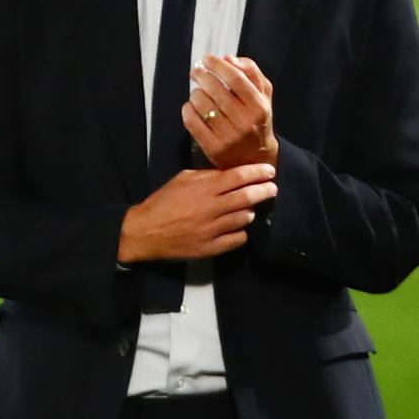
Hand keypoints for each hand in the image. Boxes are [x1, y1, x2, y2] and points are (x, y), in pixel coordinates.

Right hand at [117, 164, 277, 263]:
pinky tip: (237, 227)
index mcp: (203, 189)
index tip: (269, 171)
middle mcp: (211, 208)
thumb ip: (206, 176)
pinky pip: (238, 239)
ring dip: (250, 211)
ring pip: (244, 218)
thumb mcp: (181, 180)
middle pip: (246, 197)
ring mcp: (212, 230)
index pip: (237, 177)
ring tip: (250, 208)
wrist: (145, 232)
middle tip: (272, 188)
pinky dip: (241, 231)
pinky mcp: (211, 248)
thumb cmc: (162, 202)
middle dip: (264, 191)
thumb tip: (228, 174)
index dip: (257, 172)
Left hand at [183, 55, 278, 169]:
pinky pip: (192, 122)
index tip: (206, 59)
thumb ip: (251, 72)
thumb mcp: (264, 95)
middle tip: (196, 72)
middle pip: (216, 89)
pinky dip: (187, 110)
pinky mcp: (213, 148)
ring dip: (195, 93)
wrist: (256, 158)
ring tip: (198, 92)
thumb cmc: (257, 119)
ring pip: (202, 104)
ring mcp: (228, 136)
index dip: (218, 65)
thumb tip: (229, 58)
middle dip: (202, 76)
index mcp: (259, 106)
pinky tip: (191, 106)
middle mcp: (245, 121)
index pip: (235, 78)